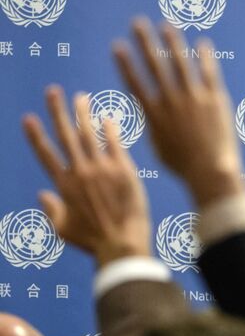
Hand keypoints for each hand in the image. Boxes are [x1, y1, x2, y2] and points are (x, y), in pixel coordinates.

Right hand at [22, 87, 150, 266]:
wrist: (122, 244)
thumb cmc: (92, 241)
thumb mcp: (63, 230)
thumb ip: (51, 211)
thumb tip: (42, 194)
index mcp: (63, 185)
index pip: (45, 154)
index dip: (36, 135)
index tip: (29, 118)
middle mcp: (80, 172)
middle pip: (65, 135)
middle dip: (58, 111)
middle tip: (54, 91)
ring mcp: (102, 169)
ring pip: (89, 134)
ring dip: (83, 113)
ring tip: (80, 97)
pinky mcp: (123, 170)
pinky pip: (115, 143)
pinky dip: (109, 129)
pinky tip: (107, 117)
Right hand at [113, 18, 244, 207]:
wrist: (211, 171)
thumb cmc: (183, 165)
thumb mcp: (159, 147)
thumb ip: (153, 126)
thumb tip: (148, 113)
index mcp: (155, 114)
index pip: (135, 83)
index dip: (125, 63)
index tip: (117, 46)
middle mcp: (172, 102)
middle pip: (155, 66)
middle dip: (145, 42)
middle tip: (137, 23)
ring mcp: (194, 99)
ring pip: (181, 64)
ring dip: (173, 43)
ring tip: (166, 26)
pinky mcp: (215, 99)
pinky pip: (209, 73)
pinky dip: (205, 57)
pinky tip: (203, 44)